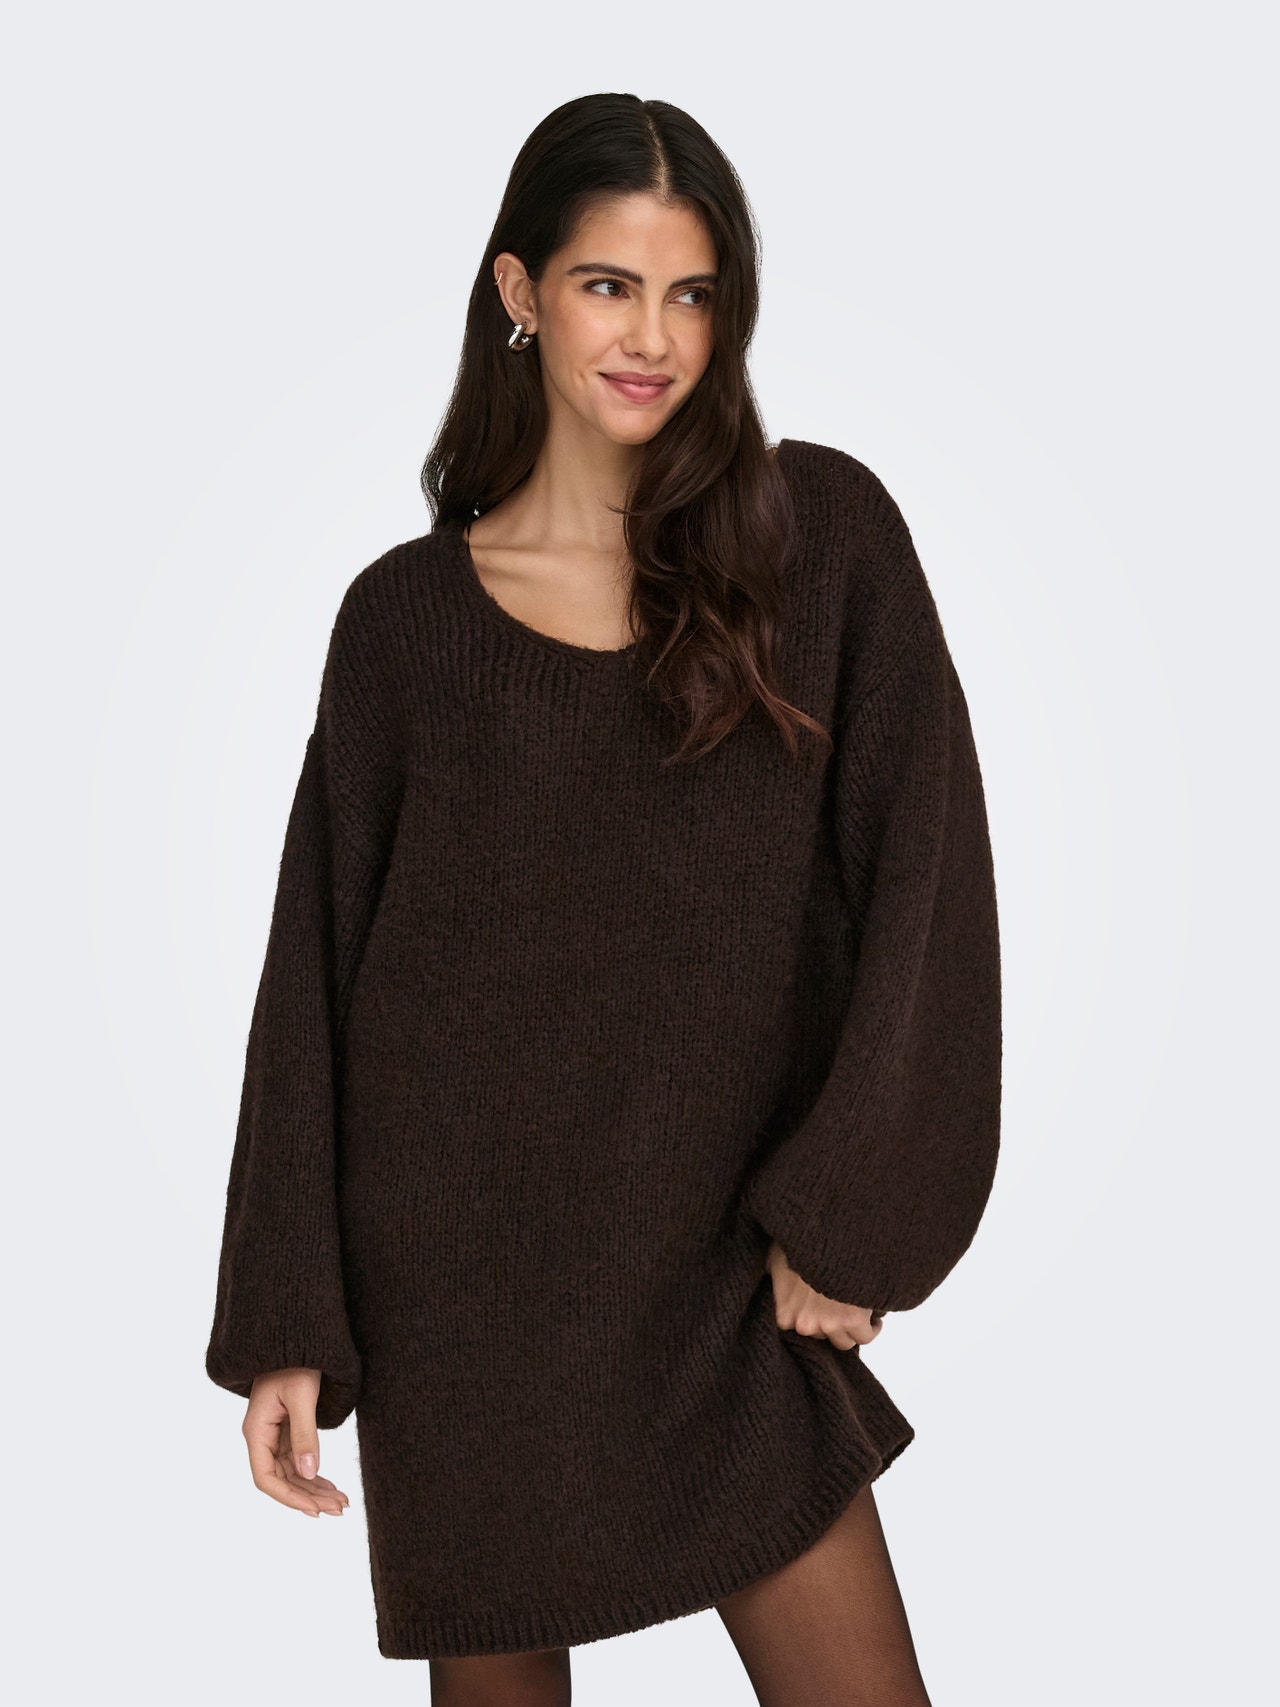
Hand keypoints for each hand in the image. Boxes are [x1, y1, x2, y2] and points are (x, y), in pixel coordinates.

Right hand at [242, 1368, 350, 1516]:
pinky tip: (330, 1486)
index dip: (289, 1498)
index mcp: (256, 1430)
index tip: (315, 1510)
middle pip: (281, 1479)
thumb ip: (305, 1434)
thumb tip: (310, 1473)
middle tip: (339, 1509)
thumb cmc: (296, 1361)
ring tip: (341, 1502)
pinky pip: (298, 1459)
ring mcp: (274, 1433)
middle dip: (308, 1497)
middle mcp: (262, 1436)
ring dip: (314, 1489)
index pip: (266, 1478)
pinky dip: (314, 1474)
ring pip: (291, 1472)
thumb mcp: (302, 1396)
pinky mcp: (287, 1428)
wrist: (296, 1336)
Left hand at [766, 1240, 884, 1349]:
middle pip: (823, 1335)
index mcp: (785, 1314)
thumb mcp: (775, 1256)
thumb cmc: (800, 1243)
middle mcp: (805, 1324)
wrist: (827, 1236)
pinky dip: (871, 1328)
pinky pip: (865, 1336)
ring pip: (845, 1341)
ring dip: (851, 1329)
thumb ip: (774, 1273)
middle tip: (839, 1307)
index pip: (800, 1330)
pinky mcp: (852, 1320)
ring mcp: (829, 1324)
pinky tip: (873, 1319)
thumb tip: (773, 1275)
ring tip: (858, 1315)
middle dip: (830, 1322)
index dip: (813, 1317)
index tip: (821, 1310)